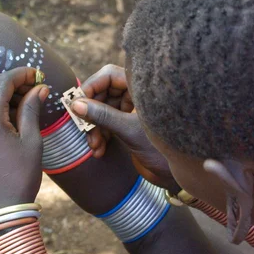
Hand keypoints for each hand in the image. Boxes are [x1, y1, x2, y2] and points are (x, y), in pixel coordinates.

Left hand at [0, 67, 49, 213]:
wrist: (2, 208)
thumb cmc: (20, 176)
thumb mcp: (31, 140)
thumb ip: (31, 108)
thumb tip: (39, 87)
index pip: (2, 82)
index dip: (21, 74)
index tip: (37, 75)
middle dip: (11, 80)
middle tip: (33, 86)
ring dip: (2, 92)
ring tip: (26, 99)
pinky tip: (13, 113)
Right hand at [70, 64, 178, 191]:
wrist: (177, 177)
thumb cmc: (163, 149)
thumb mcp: (129, 130)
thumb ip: (102, 116)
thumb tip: (76, 105)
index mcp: (142, 88)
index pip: (108, 75)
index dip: (91, 87)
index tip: (78, 104)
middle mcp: (136, 96)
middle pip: (102, 94)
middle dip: (91, 113)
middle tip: (83, 128)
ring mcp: (131, 111)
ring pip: (102, 111)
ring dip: (94, 128)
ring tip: (94, 145)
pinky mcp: (128, 126)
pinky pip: (106, 125)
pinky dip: (100, 137)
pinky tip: (99, 151)